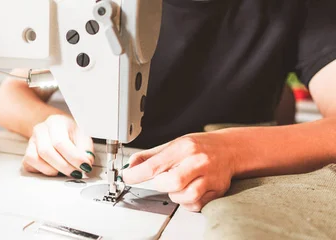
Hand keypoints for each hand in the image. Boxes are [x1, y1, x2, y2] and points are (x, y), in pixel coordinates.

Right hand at [23, 115, 94, 178]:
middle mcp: (40, 130)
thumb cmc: (69, 131)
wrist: (55, 127)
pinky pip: (30, 164)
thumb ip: (86, 148)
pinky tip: (54, 169)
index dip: (73, 157)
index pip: (60, 142)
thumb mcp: (82, 135)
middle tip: (76, 172)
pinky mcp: (27, 152)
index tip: (84, 166)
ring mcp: (31, 141)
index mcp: (55, 122)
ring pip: (36, 159)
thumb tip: (87, 161)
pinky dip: (42, 170)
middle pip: (46, 151)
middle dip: (64, 166)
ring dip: (53, 170)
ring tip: (66, 171)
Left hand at [122, 133, 238, 211]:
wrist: (230, 149)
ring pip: (184, 196)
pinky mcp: (217, 190)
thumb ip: (151, 156)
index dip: (137, 174)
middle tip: (162, 180)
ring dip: (175, 194)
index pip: (155, 164)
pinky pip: (196, 204)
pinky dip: (187, 202)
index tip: (128, 177)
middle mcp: (198, 161)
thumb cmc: (199, 147)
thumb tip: (131, 165)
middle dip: (160, 184)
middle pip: (171, 182)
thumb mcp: (174, 144)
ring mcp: (210, 177)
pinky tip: (189, 190)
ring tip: (178, 185)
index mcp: (184, 148)